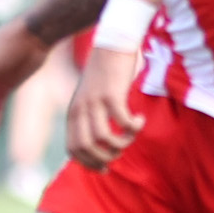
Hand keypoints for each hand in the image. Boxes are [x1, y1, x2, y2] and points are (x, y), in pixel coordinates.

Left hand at [64, 46, 146, 169]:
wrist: (112, 43)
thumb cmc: (106, 71)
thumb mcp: (91, 95)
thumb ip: (91, 115)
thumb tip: (101, 141)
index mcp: (73, 112)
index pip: (73, 149)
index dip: (89, 164)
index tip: (105, 169)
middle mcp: (80, 109)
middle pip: (86, 148)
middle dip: (105, 158)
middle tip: (121, 151)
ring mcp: (94, 102)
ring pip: (104, 139)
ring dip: (122, 143)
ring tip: (132, 134)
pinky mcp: (112, 95)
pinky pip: (123, 122)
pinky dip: (133, 127)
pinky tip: (140, 119)